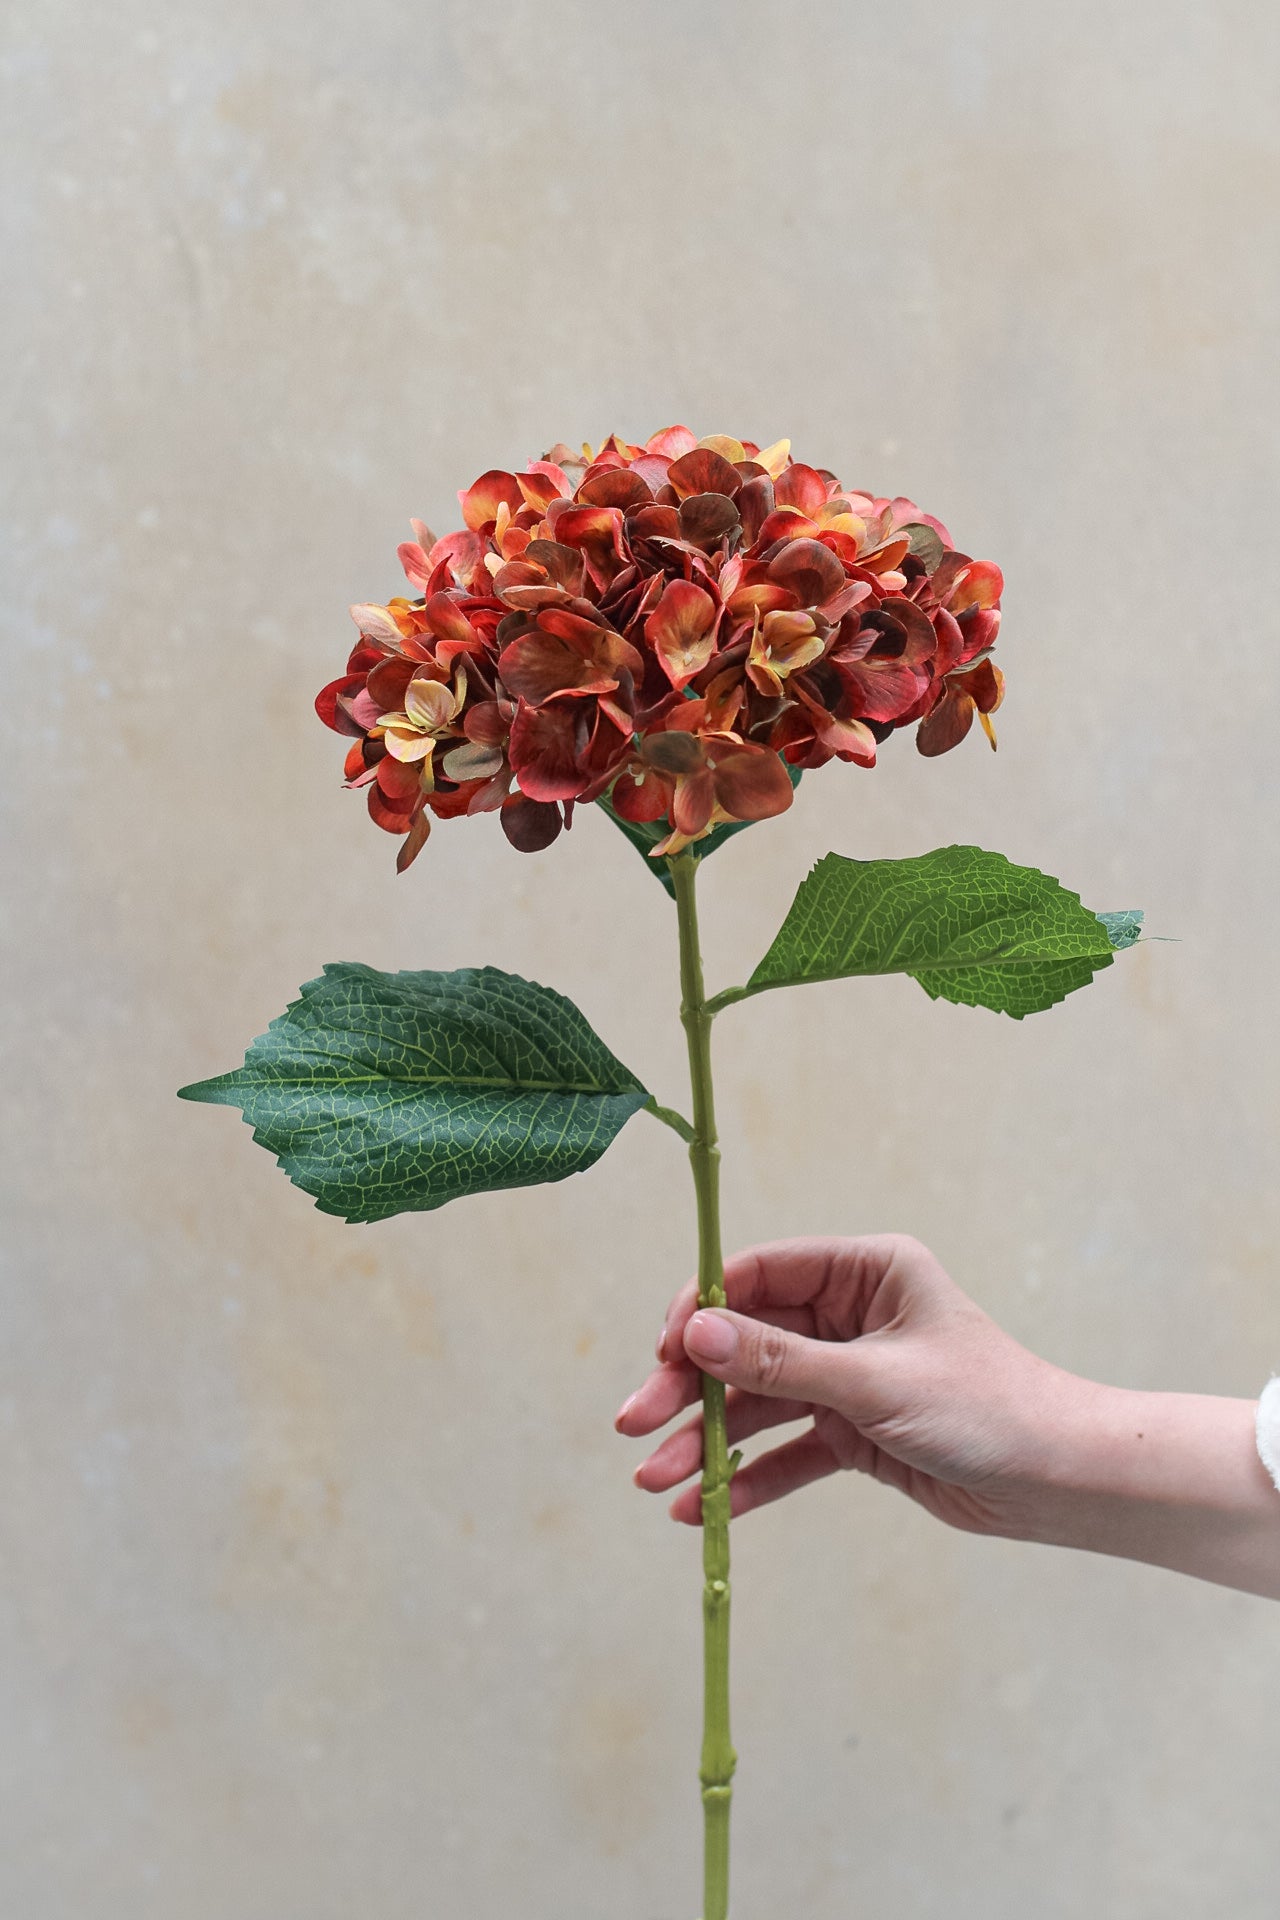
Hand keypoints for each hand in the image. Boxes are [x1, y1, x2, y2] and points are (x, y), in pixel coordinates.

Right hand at [615, 1234, 1072, 1533]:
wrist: (1058, 1483)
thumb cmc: (986, 1409)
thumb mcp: (875, 1383)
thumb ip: (781, 1364)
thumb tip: (695, 1336)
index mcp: (866, 1273)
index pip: (760, 1275)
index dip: (703, 1311)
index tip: (663, 1354)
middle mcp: (851, 1317)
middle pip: (746, 1344)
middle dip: (689, 1388)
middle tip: (632, 1428)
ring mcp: (849, 1376)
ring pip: (758, 1403)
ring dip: (706, 1441)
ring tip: (655, 1483)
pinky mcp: (855, 1433)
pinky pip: (787, 1450)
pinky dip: (748, 1477)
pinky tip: (703, 1508)